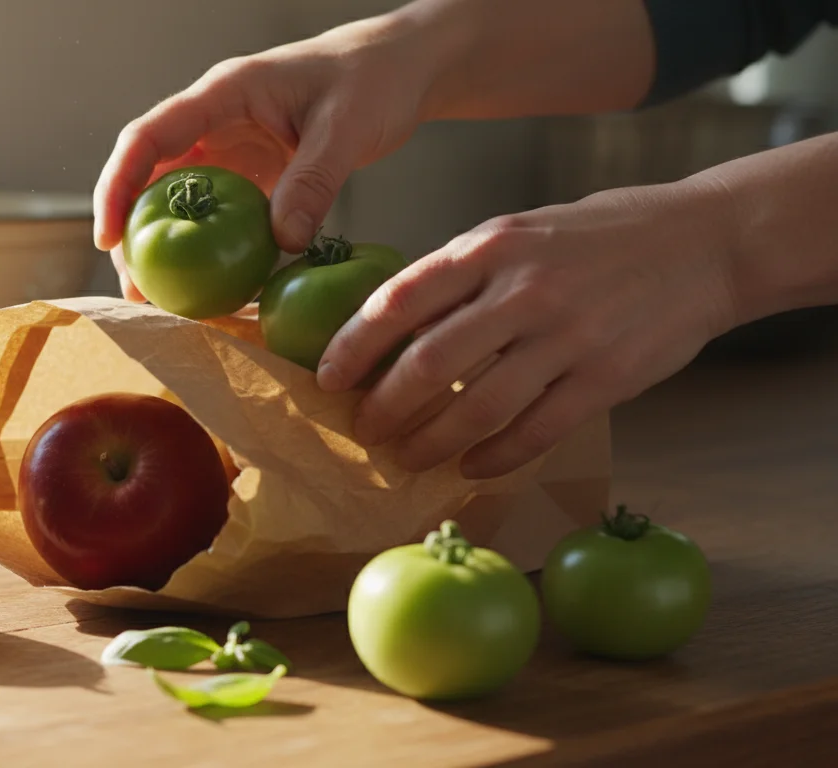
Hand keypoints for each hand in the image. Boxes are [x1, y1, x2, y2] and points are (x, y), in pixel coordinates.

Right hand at [93, 15, 434, 299]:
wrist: (399, 70)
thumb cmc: (373, 79)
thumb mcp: (347, 128)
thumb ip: (313, 180)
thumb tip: (283, 242)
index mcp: (224, 93)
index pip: (150, 136)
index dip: (119, 185)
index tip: (109, 237)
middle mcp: (215, 120)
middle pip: (149, 174)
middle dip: (132, 231)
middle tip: (134, 289)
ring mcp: (230, 149)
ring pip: (177, 199)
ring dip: (164, 246)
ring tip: (160, 300)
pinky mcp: (251, 174)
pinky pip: (216, 214)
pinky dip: (206, 249)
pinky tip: (209, 288)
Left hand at [317, 179, 739, 478]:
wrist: (706, 243)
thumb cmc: (599, 237)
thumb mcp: (520, 230)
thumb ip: (461, 271)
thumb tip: (389, 321)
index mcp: (492, 246)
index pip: (400, 300)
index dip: (354, 345)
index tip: (328, 376)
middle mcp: (525, 290)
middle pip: (428, 364)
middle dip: (383, 407)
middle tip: (362, 430)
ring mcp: (567, 337)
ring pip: (477, 408)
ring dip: (429, 442)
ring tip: (404, 457)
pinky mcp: (605, 379)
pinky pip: (534, 432)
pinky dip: (494, 457)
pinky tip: (470, 467)